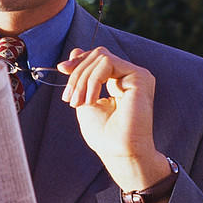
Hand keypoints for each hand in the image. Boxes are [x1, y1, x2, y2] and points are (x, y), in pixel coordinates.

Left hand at [57, 46, 167, 192]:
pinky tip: (91, 100)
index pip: (98, 58)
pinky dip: (93, 80)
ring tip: (79, 103)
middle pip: (97, 55)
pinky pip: (108, 62)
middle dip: (77, 74)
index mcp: (119, 81)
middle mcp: (130, 76)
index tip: (62, 69)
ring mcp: (137, 75)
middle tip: (70, 99)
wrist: (118, 151)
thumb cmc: (104, 134)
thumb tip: (75, 51)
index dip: (79, 61)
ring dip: (83, 79)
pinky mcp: (140, 77)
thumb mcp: (85, 99)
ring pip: (101, 57)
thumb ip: (82, 77)